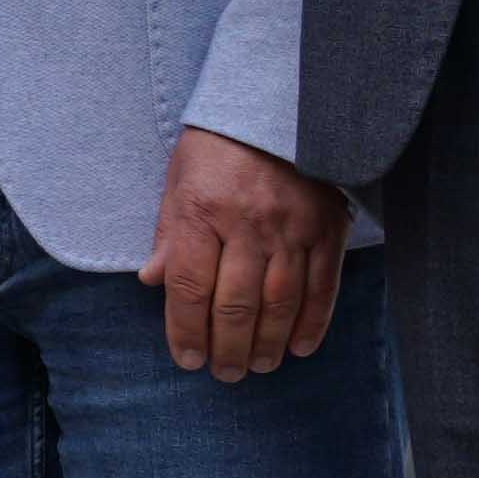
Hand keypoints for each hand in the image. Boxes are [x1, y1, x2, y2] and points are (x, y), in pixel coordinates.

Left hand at [146, 127, 350, 381]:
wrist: (277, 103)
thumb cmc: (218, 146)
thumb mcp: (178, 180)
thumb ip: (168, 234)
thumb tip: (151, 281)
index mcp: (200, 211)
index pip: (189, 287)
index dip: (185, 331)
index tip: (187, 359)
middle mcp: (246, 224)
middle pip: (234, 305)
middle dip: (227, 349)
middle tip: (225, 374)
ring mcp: (290, 228)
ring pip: (278, 303)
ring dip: (267, 344)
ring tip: (258, 367)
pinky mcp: (327, 227)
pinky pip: (321, 286)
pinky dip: (312, 323)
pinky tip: (299, 347)